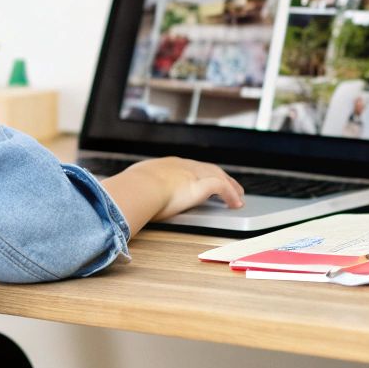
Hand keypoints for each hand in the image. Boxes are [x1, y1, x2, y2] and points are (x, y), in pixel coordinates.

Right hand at [126, 156, 245, 220]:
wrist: (139, 188)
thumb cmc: (132, 189)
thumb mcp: (134, 185)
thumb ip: (138, 190)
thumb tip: (130, 199)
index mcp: (166, 165)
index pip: (188, 167)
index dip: (198, 173)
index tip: (202, 179)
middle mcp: (182, 166)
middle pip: (208, 168)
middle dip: (219, 176)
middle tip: (229, 184)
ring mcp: (193, 174)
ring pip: (219, 175)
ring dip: (230, 185)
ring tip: (238, 194)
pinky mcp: (202, 185)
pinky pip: (223, 188)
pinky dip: (231, 195)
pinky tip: (236, 203)